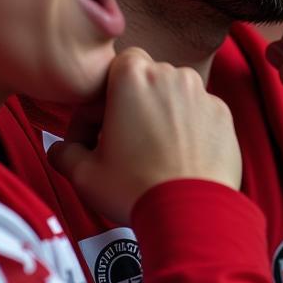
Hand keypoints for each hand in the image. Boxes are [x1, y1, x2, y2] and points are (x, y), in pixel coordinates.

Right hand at [48, 47, 240, 221]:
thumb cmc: (136, 189)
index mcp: (133, 77)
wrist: (190, 212)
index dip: (100, 103)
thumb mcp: (84, 174)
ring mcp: (201, 93)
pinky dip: (188, 128)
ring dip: (160, 114)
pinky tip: (178, 157)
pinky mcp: (223, 113)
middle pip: (146, 81)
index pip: (114, 70)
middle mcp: (171, 75)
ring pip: (174, 95)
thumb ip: (65, 153)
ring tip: (150, 152)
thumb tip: (59, 151)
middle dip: (131, 106)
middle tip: (119, 144)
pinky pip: (199, 113)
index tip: (92, 134)